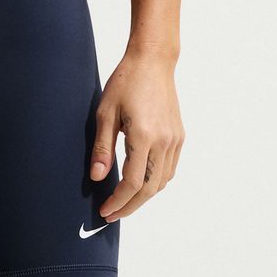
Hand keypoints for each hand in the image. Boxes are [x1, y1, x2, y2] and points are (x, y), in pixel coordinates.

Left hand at [89, 51, 183, 221]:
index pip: (131, 182)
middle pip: (149, 189)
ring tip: (124, 202)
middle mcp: (163, 142)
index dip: (117, 201)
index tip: (105, 210)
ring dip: (143, 197)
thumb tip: (97, 177)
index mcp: (143, 136)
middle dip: (130, 206)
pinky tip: (140, 184)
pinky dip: (155, 182)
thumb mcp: (105, 113)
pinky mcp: (179, 137)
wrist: (153, 62)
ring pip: (161, 182)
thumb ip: (102, 148)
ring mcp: (174, 140)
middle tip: (112, 214)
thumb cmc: (126, 82)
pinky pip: (169, 170)